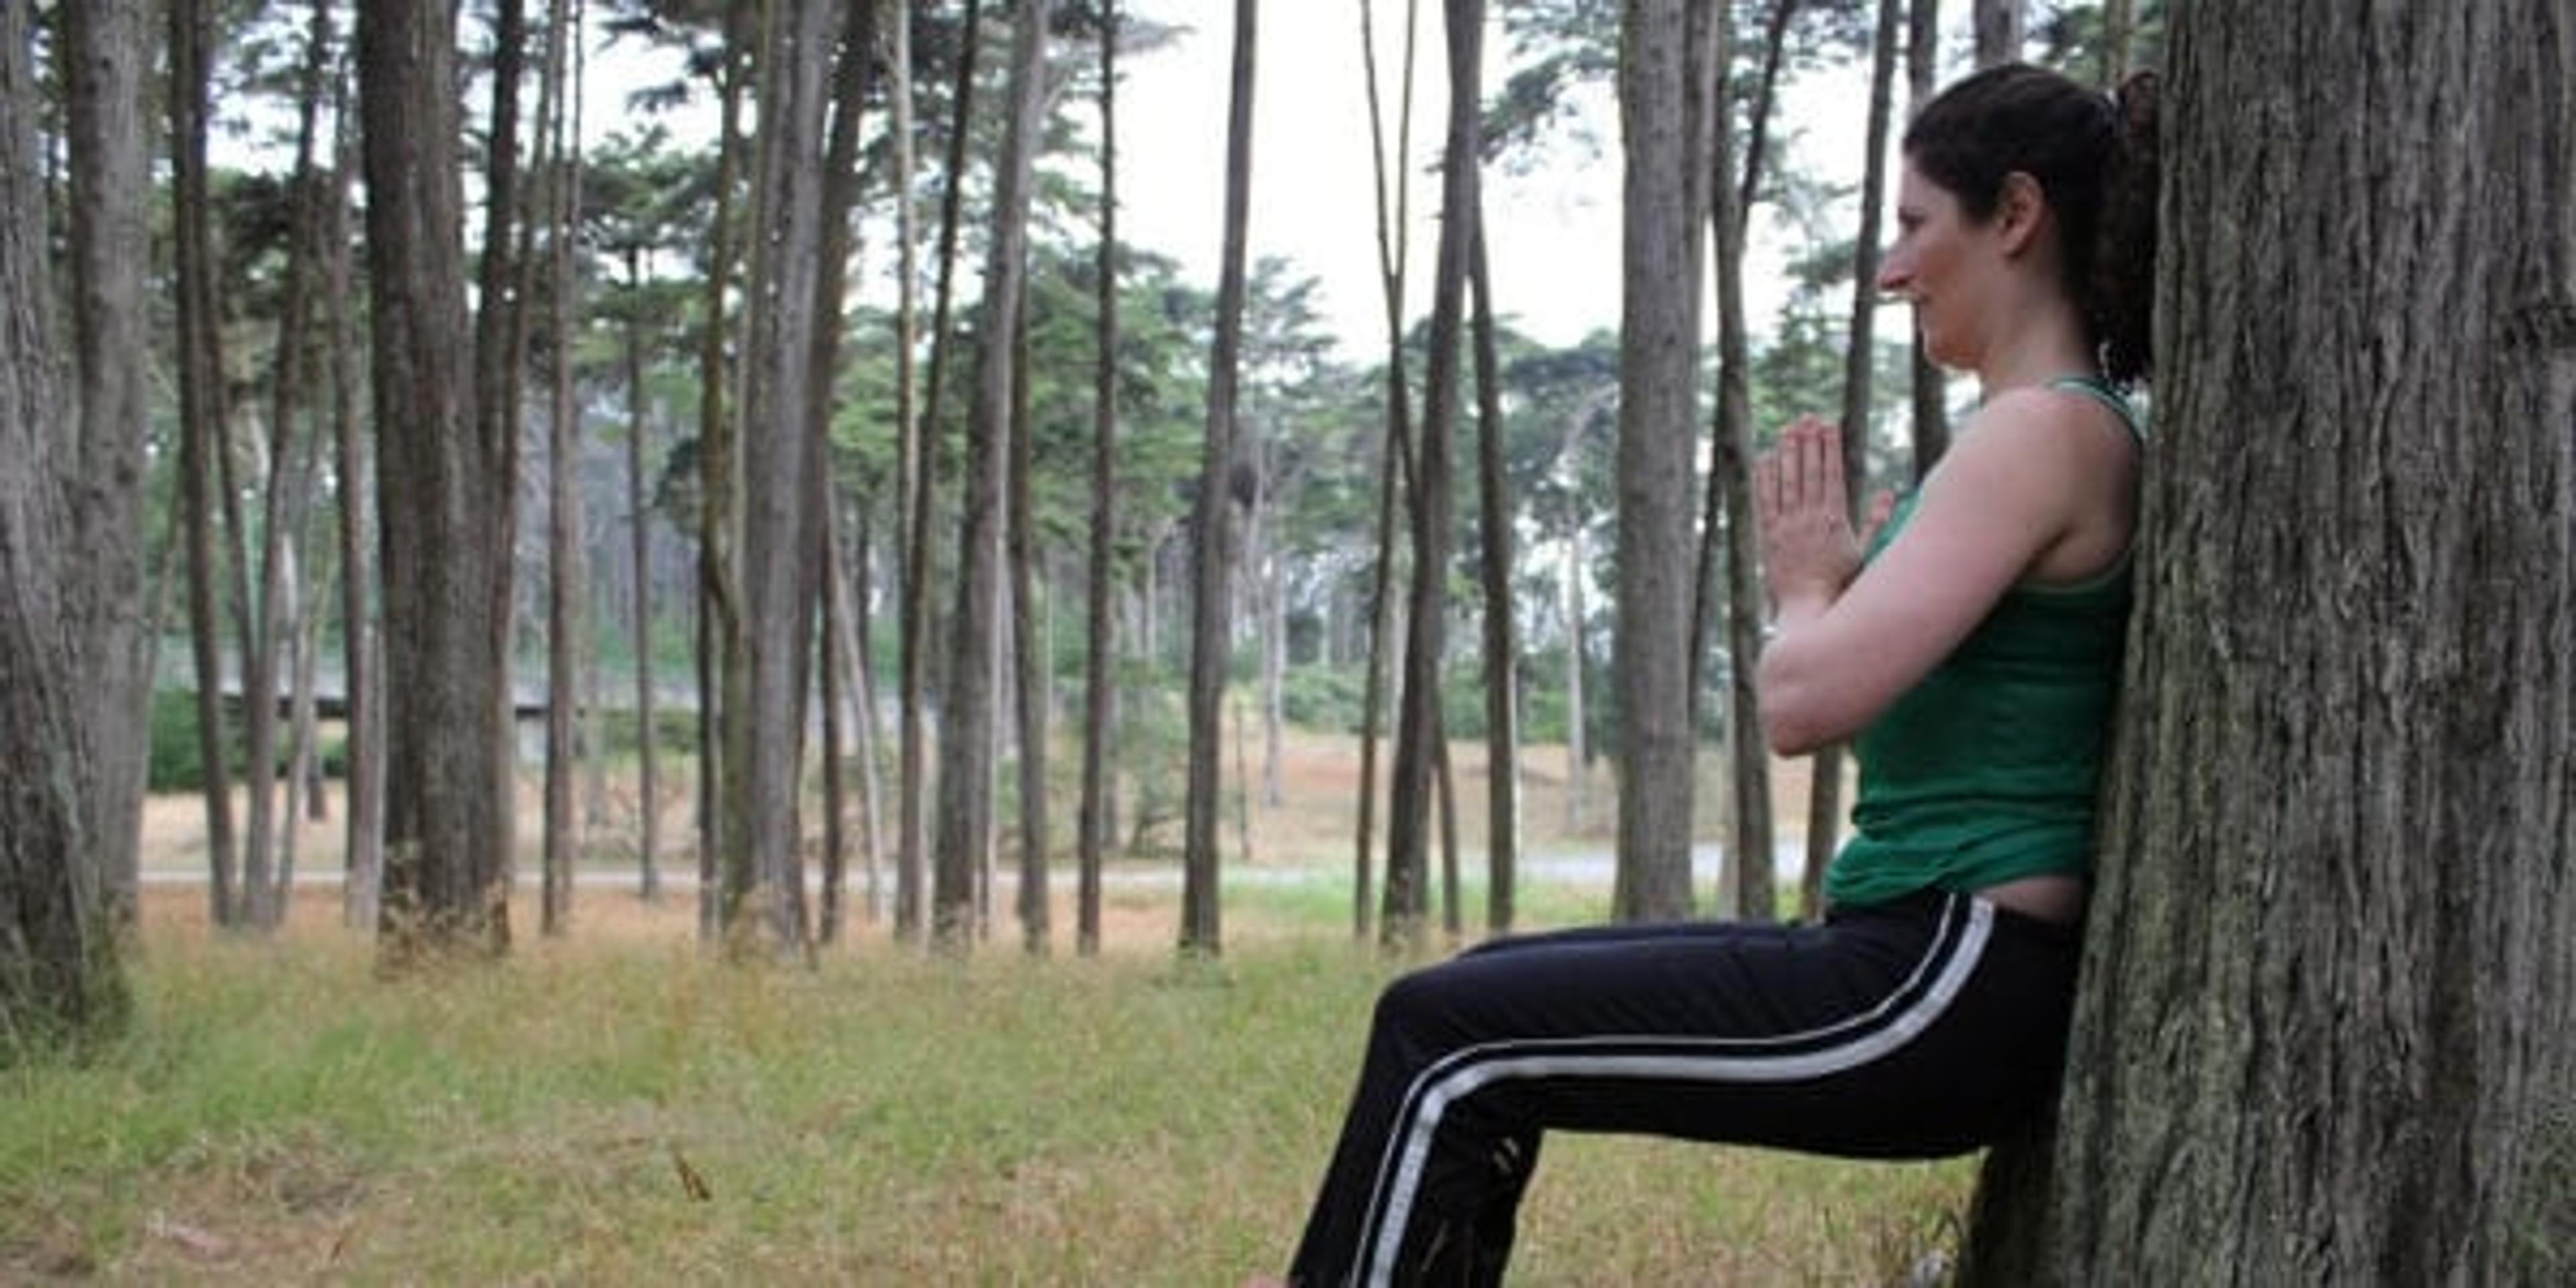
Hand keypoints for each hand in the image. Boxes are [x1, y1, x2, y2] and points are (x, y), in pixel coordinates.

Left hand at [1753, 415, 1863, 616]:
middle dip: (1809, 441)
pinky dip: (1764, 478)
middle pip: (1809, 471)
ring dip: (1787, 453)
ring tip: (1787, 429)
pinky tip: (1764, 458)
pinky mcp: (1768, 535)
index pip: (1832, 473)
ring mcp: (1787, 525)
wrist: (1808, 607)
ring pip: (1786, 481)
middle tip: (1807, 416)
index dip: (1830, 446)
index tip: (1829, 424)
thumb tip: (1890, 493)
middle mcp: (1809, 517)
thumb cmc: (1839, 582)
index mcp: (1834, 518)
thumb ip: (1877, 520)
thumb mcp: (1866, 552)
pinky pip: (1765, 500)